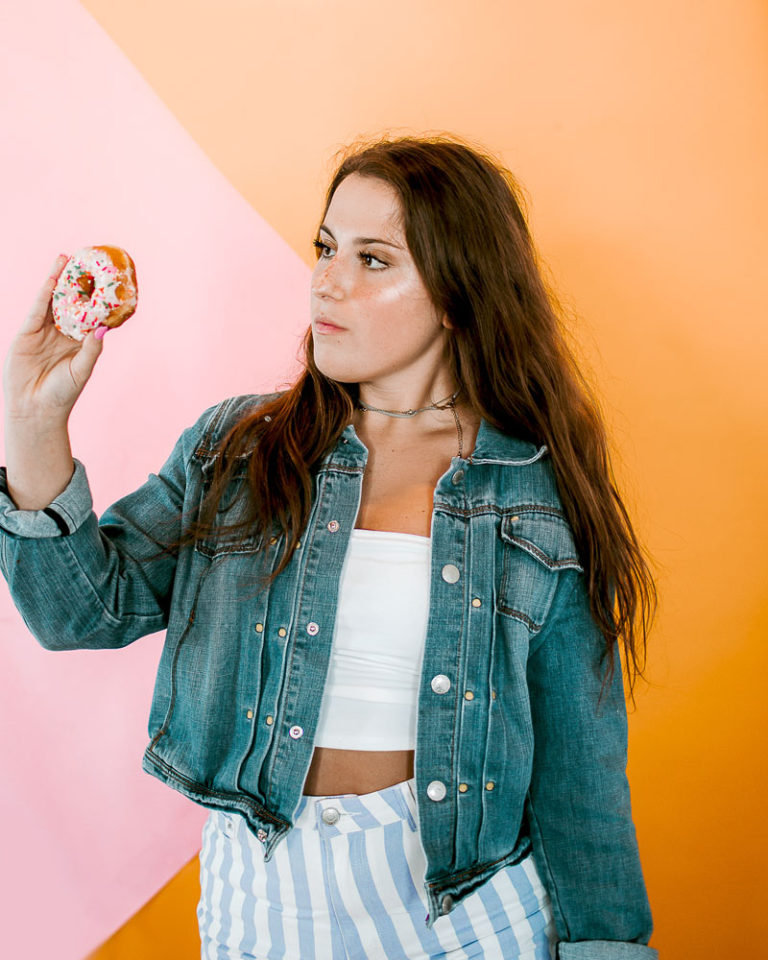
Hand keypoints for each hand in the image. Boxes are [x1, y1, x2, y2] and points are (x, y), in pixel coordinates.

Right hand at [3, 255, 106, 422]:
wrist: (35, 409)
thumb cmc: (63, 395)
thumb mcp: (82, 369)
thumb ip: (92, 348)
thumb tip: (104, 327)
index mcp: (78, 343)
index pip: (88, 315)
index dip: (95, 298)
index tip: (106, 280)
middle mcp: (62, 334)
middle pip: (70, 303)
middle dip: (76, 282)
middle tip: (86, 260)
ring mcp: (43, 332)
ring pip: (52, 301)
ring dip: (58, 280)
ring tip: (67, 259)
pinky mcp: (27, 333)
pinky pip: (37, 309)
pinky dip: (44, 293)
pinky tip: (52, 278)